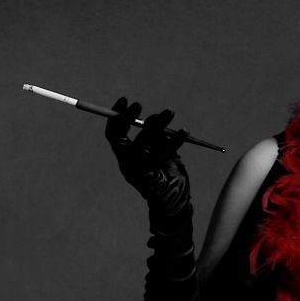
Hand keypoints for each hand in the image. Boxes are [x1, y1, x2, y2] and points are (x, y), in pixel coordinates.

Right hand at [104, 97, 191, 216]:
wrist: (175, 200)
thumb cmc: (167, 173)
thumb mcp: (160, 150)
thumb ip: (155, 137)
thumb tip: (153, 117)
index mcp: (125, 155)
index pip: (114, 133)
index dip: (117, 115)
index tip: (125, 99)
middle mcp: (126, 163)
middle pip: (121, 137)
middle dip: (128, 118)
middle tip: (139, 105)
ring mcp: (136, 172)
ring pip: (143, 144)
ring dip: (156, 125)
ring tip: (169, 112)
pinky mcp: (151, 178)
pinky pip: (162, 155)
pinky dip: (174, 141)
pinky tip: (185, 132)